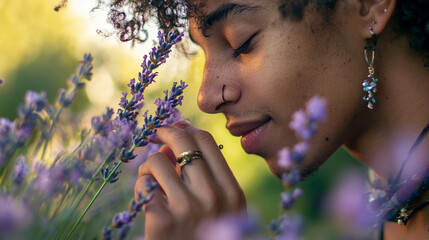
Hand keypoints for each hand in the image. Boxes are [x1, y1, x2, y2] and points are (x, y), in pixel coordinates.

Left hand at [134, 121, 245, 239]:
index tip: (174, 129)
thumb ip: (201, 175)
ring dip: (149, 165)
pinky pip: (143, 184)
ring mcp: (188, 209)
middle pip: (183, 141)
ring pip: (158, 161)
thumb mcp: (218, 209)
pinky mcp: (162, 222)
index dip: (186, 129)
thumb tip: (171, 141)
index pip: (206, 141)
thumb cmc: (204, 235)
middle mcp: (214, 197)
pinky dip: (141, 186)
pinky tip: (146, 197)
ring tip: (152, 179)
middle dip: (164, 131)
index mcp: (231, 192)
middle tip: (153, 134)